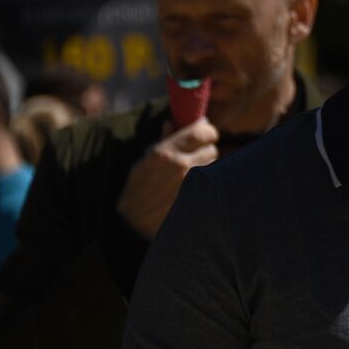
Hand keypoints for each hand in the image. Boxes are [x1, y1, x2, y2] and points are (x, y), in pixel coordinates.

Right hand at [116, 119, 218, 238]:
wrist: (134, 225)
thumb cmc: (136, 190)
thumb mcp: (143, 161)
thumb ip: (162, 141)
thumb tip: (171, 123)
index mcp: (165, 152)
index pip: (202, 132)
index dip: (207, 131)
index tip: (206, 133)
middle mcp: (182, 166)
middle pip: (213, 149)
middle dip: (207, 150)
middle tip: (198, 155)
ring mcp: (193, 184)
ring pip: (215, 166)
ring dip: (209, 167)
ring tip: (193, 174)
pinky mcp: (200, 198)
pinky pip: (214, 183)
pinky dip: (210, 182)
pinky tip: (198, 187)